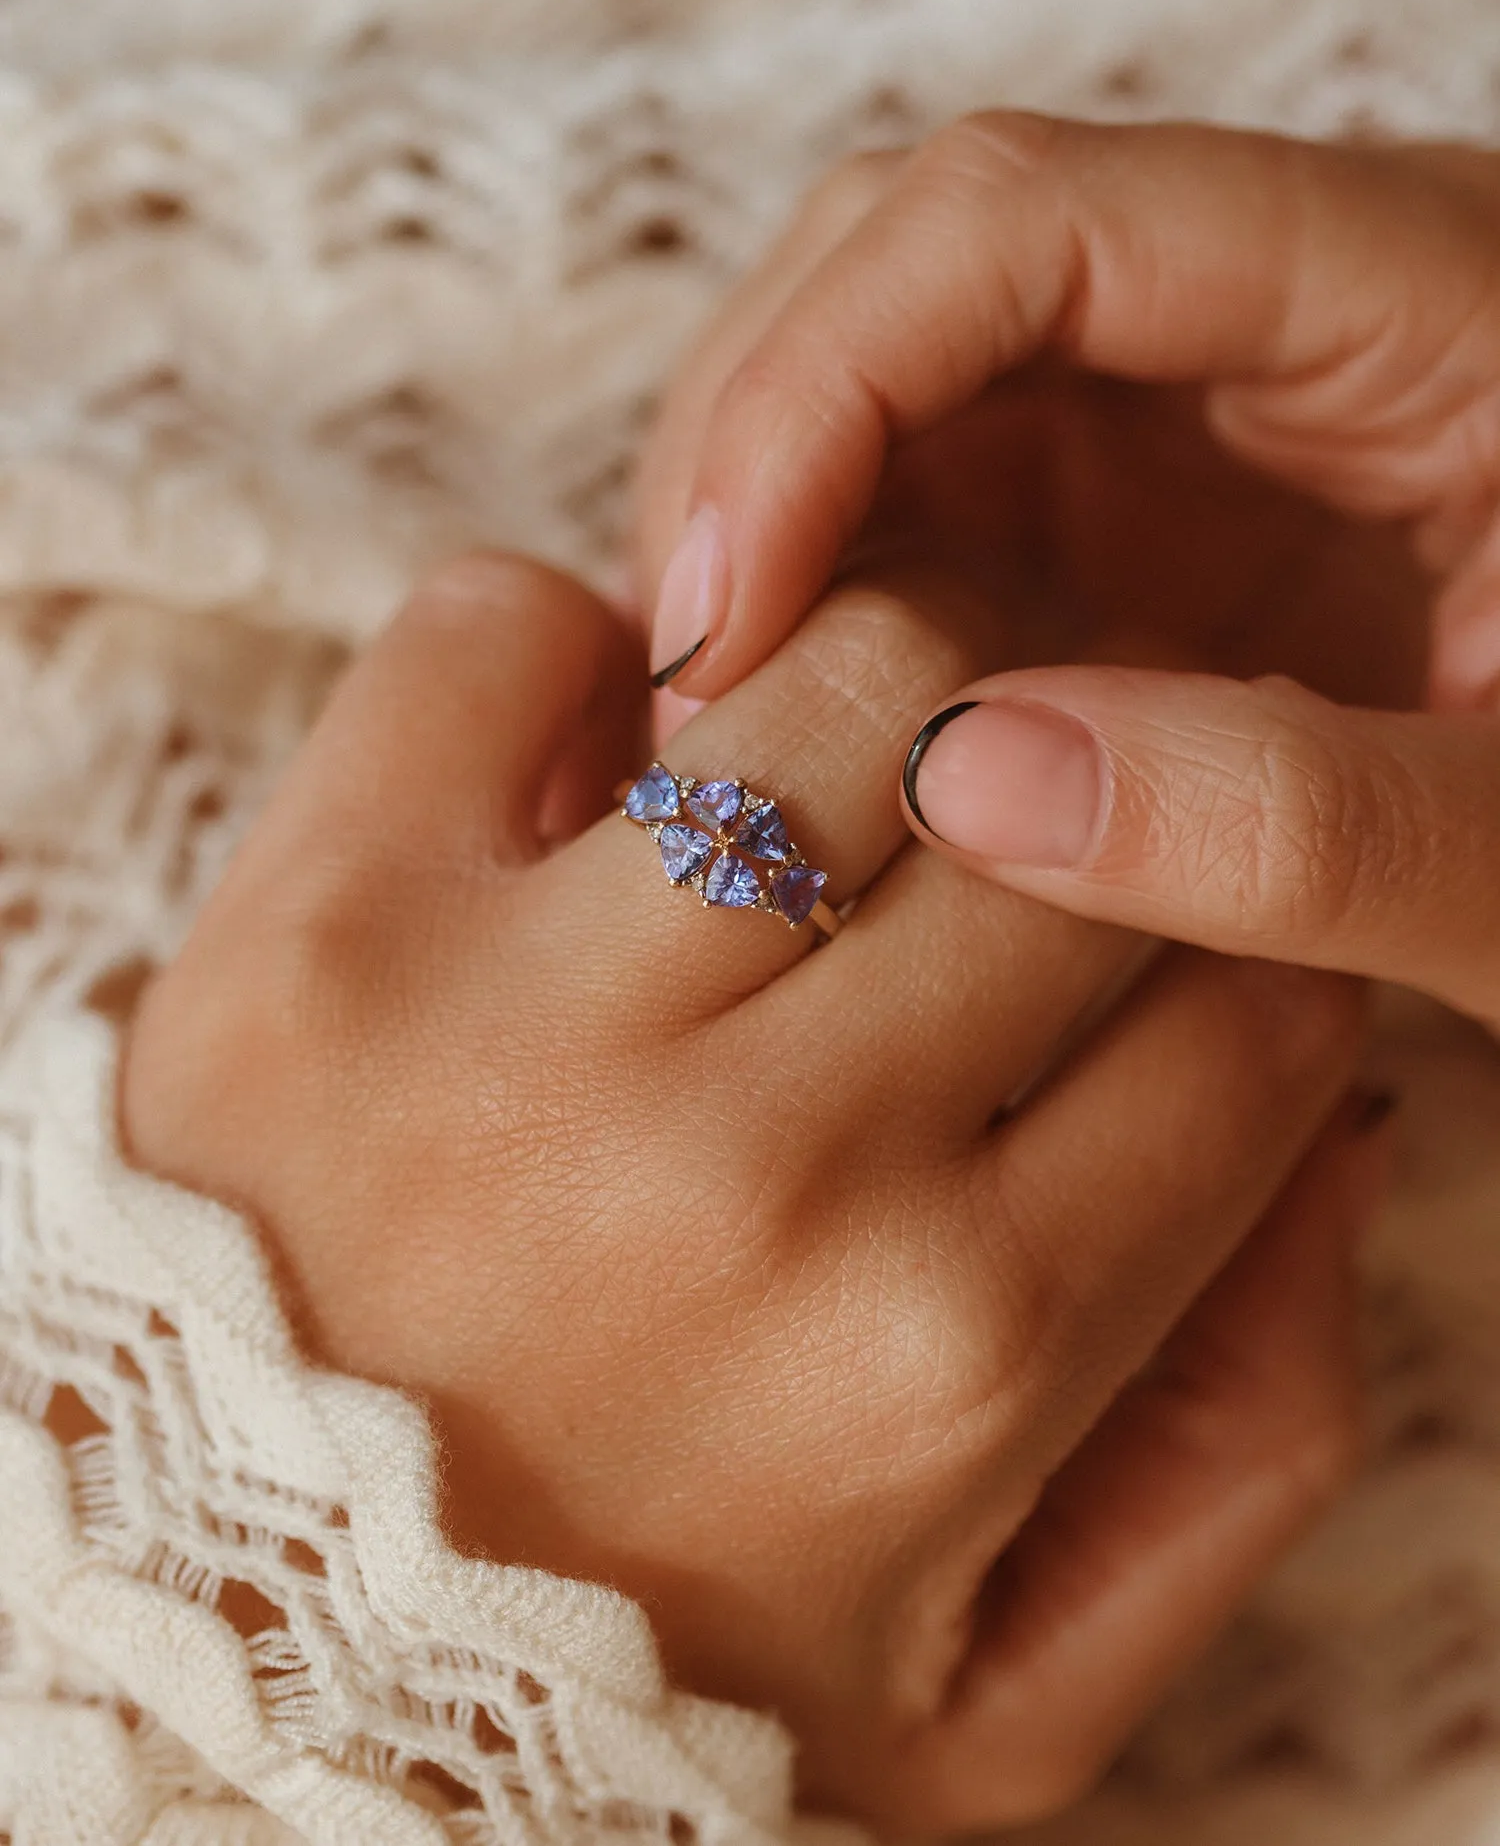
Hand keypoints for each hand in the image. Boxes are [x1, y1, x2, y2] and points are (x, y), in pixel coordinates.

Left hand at [123, 552, 1377, 1831]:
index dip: (1239, 949)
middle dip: (1081, 810)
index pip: (1252, 1010)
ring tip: (819, 800)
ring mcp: (520, 1029)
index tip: (1157, 956)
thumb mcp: (1005, 1687)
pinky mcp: (318, 925)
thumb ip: (1243, 1434)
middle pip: (1070, 816)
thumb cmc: (635, 1671)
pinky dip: (578, 648)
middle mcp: (763, 1173)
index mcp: (960, 1349)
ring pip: (852, 665)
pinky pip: (504, 628)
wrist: (244, 1663)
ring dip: (877, 698)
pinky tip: (592, 770)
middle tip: (1002, 849)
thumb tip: (1335, 1128)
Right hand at [637, 115, 1499, 1033]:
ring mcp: (1193, 411)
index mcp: (1416, 297)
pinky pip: (931, 504)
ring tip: (713, 732)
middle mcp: (1272, 313)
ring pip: (890, 379)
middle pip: (912, 261)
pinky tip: (794, 735)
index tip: (721, 610)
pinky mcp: (1143, 520)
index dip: (821, 383)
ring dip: (765, 532)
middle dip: (754, 452)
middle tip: (690, 693)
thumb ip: (1308, 827)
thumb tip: (965, 783)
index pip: (1026, 219)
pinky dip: (830, 606)